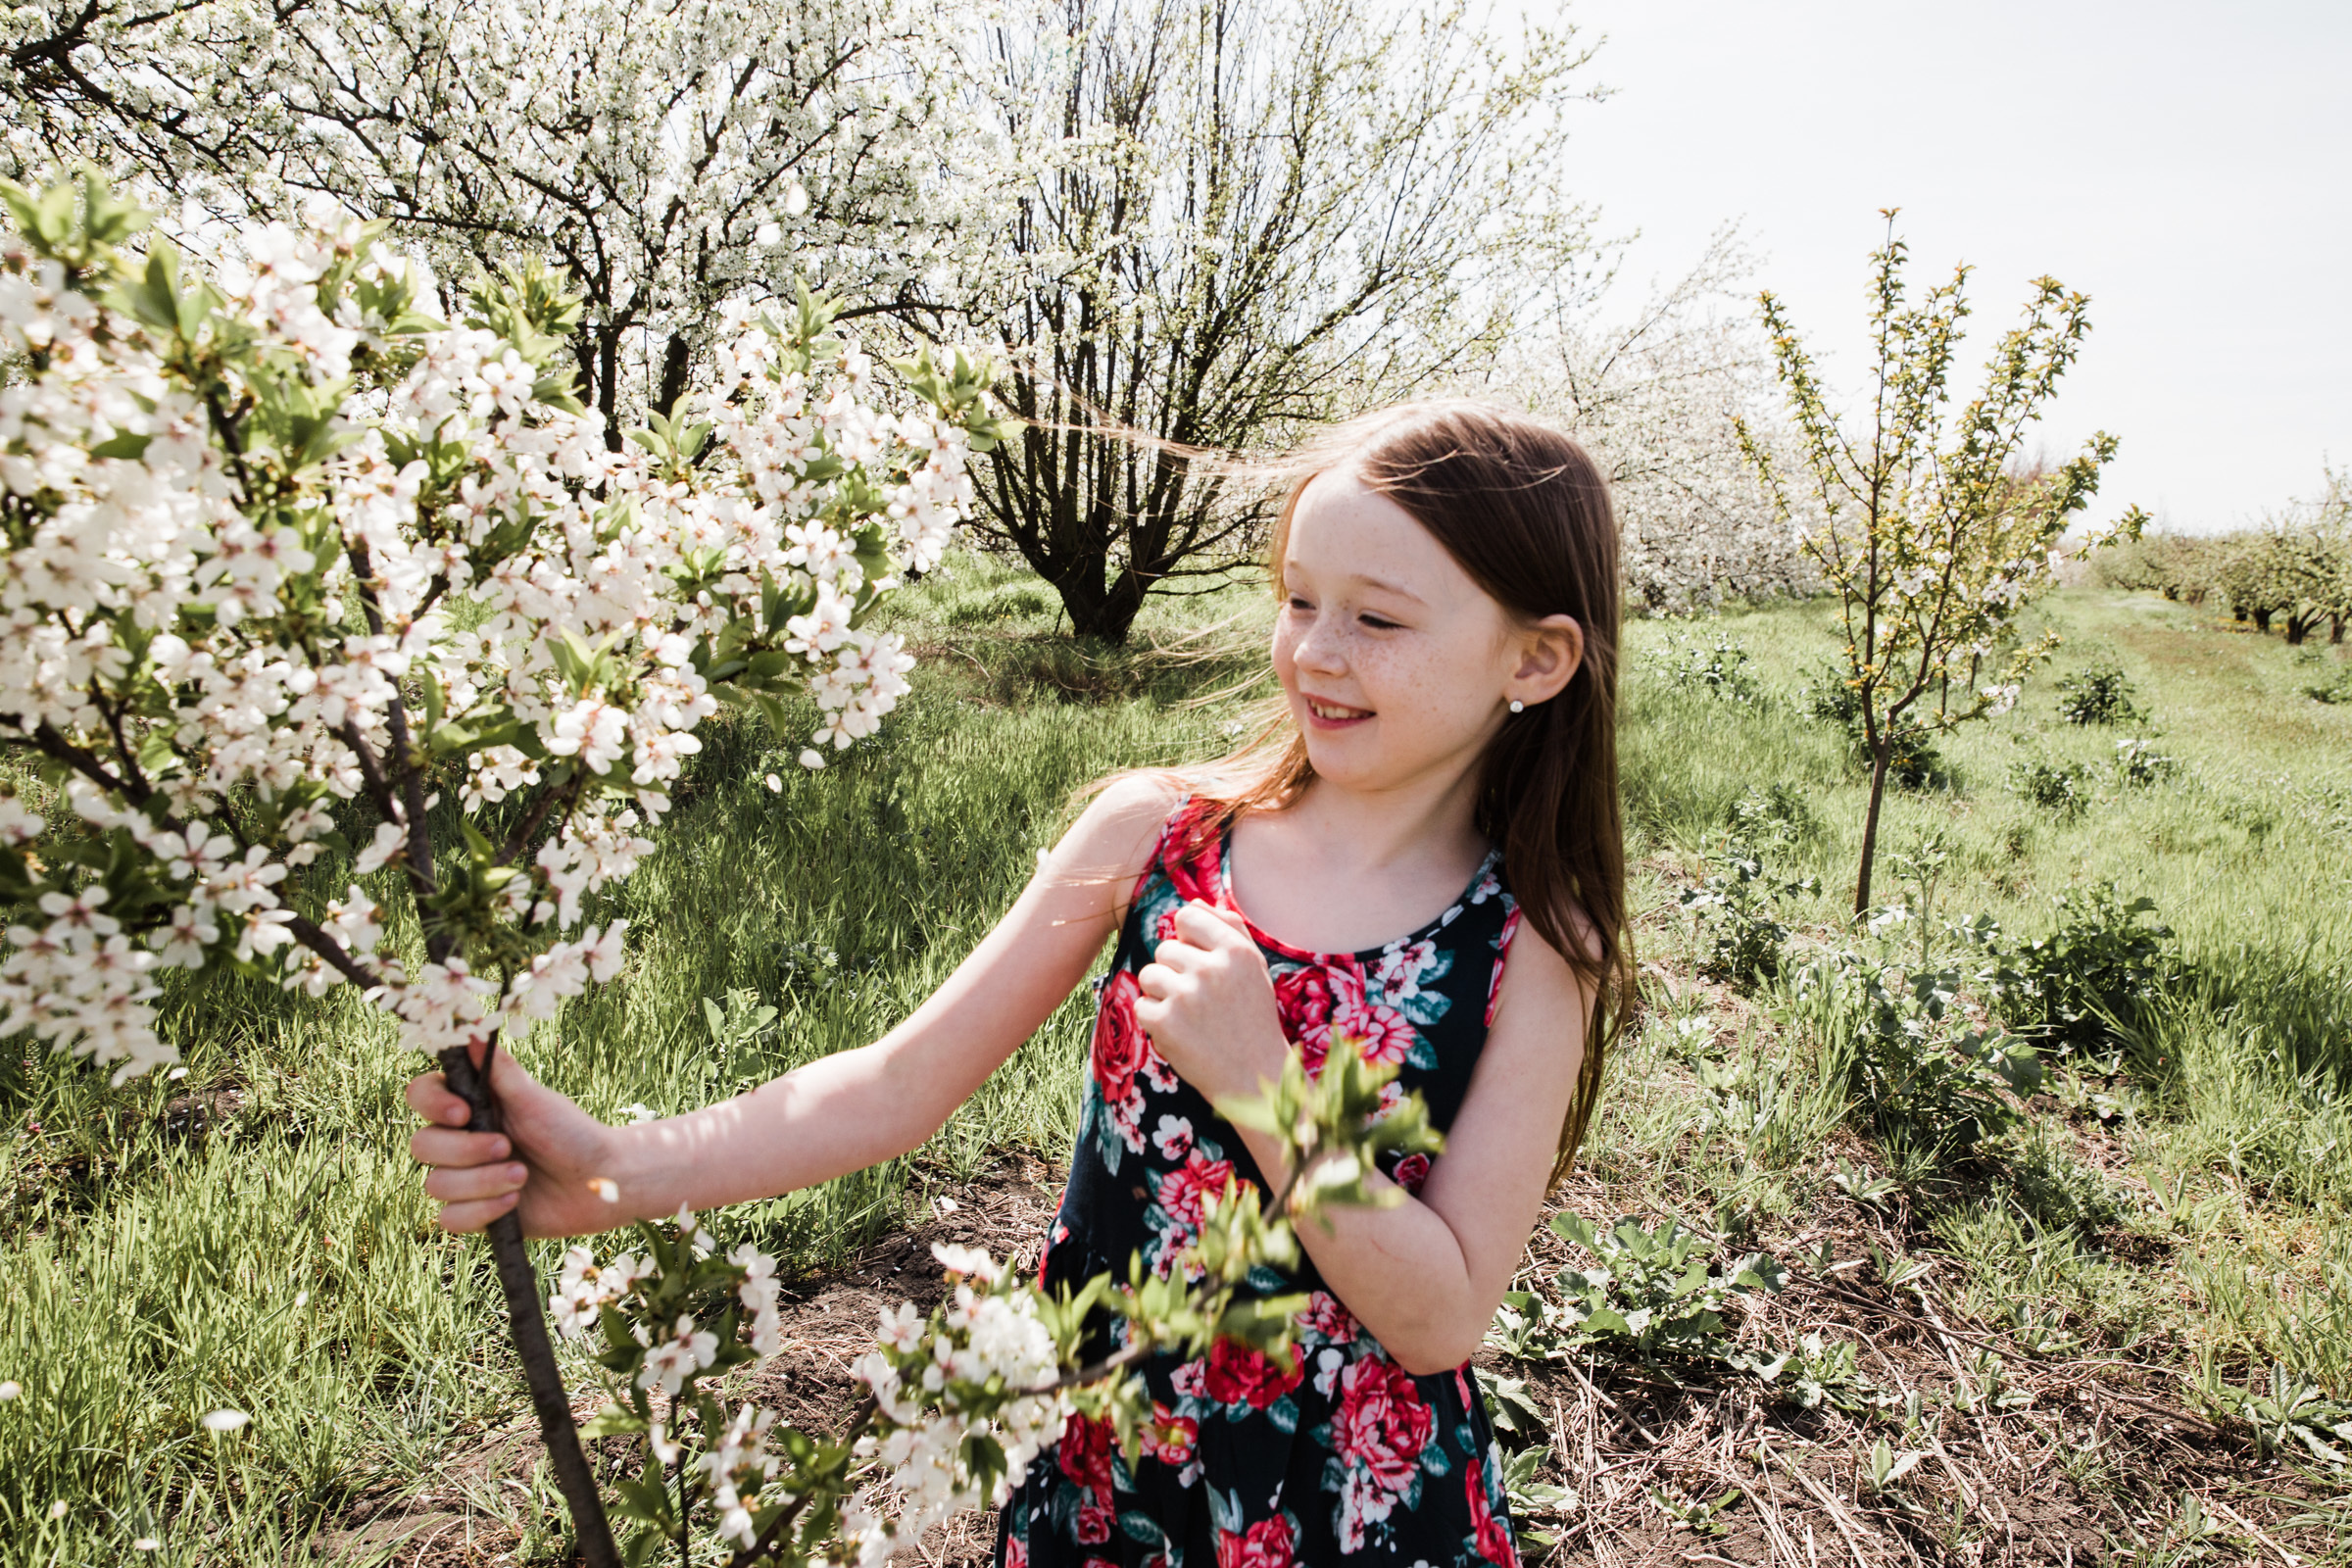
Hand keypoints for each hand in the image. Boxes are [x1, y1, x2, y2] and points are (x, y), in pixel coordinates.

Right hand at [405, 1047, 622, 1237]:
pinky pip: (449, 1218)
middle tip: (507, 1147)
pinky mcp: (472, 1212)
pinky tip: (513, 1202)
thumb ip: (500, 1071)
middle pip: (421, 1145)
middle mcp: (459, 1140)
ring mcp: (463, 1178)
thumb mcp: (536, 1100)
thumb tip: (470, 1029)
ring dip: (482, 1182)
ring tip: (522, 1176)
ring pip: (436, 1184)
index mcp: (470, 1105)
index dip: (432, 1104)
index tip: (463, 1113)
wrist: (598, 1182)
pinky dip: (482, 1211)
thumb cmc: (570, 1133)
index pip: (421, 1096)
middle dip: (465, 1150)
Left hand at [1134, 900, 1289, 1106]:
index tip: (1196, 958)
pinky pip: (1141, 1005)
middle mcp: (1211, 969)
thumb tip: (1194, 903)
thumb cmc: (1253, 1019)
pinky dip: (1154, 1020)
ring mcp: (1186, 996)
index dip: (1186, 935)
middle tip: (1197, 997)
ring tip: (1188, 1014)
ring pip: (1149, 974)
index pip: (1188, 916)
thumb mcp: (1254, 969)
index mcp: (1236, 951)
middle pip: (1165, 947)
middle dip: (1174, 970)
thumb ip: (1229, 929)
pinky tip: (1180, 1032)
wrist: (1253, 1077)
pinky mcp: (1165, 1023)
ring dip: (1161, 993)